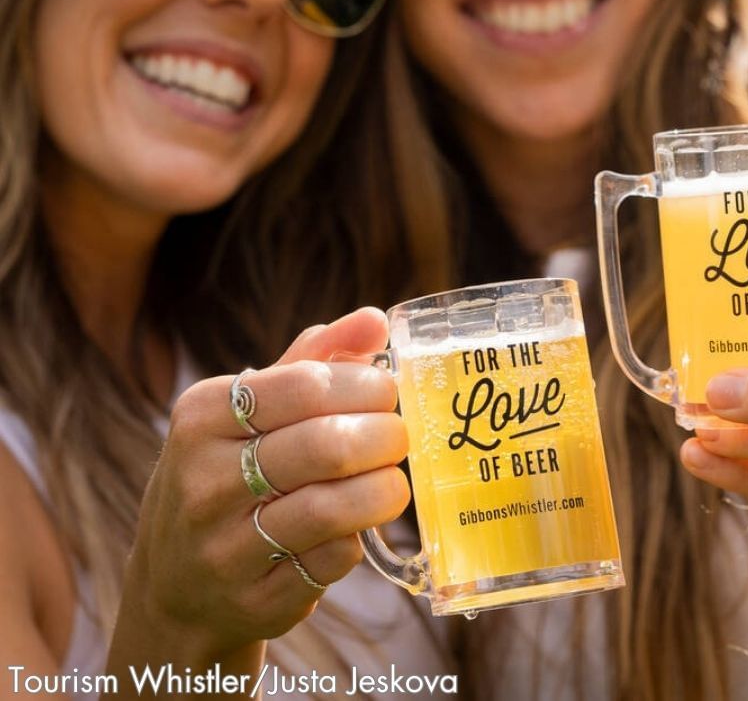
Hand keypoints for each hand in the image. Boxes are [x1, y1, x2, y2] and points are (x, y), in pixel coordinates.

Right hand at [121, 307, 409, 657]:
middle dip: (384, 437)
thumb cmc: (229, 472)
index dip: (364, 385)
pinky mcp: (254, 600)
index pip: (305, 384)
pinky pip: (332, 560)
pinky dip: (358, 539)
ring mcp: (223, 547)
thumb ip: (315, 359)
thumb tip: (375, 319)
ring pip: (332, 509)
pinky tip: (355, 526)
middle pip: (326, 446)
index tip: (387, 392)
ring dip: (384, 490)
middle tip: (399, 437)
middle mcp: (202, 481)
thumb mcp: (251, 410)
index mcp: (201, 416)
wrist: (176, 582)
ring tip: (392, 480)